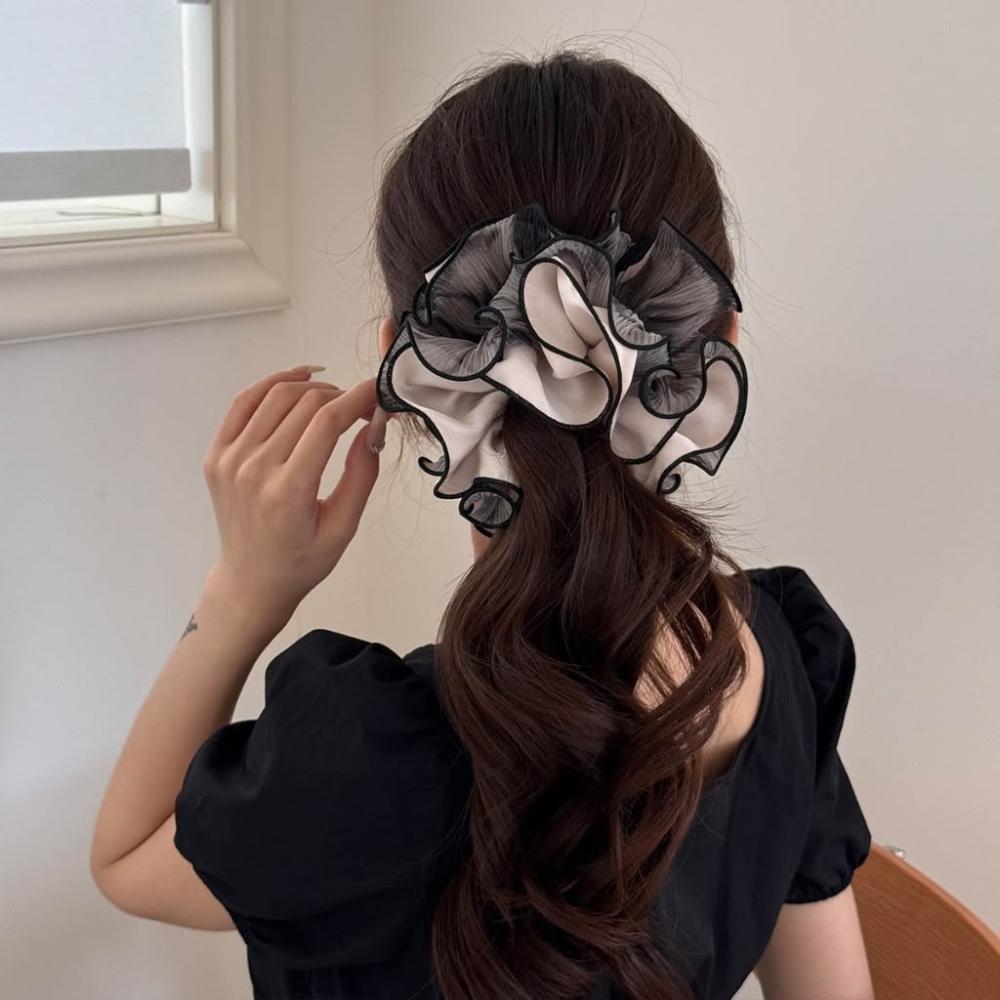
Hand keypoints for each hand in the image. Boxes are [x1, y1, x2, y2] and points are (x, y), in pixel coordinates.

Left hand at [201, 366, 380, 627]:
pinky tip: (296, 382)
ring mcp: (229, 461)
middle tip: (362, 405)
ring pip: (275, 396)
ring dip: (311, 387)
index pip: (327, 422)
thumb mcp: (343, 527)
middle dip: (341, 395)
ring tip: (334, 395)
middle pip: (304, 404)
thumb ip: (361, 475)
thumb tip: (373, 428)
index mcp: (287, 492)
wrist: (252, 580)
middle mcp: (253, 471)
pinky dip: (271, 385)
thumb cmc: (300, 562)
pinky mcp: (215, 455)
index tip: (378, 392)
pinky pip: (243, 403)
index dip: (358, 399)